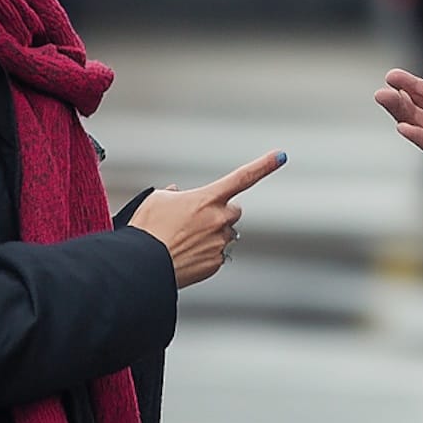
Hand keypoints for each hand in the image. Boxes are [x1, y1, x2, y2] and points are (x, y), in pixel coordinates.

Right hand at [129, 151, 285, 288]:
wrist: (142, 266)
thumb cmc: (147, 232)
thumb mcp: (155, 200)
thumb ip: (172, 194)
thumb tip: (176, 195)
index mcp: (207, 199)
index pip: (243, 177)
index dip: (264, 165)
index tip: (280, 156)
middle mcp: (218, 220)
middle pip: (233, 211)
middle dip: (220, 213)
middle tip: (197, 220)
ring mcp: (219, 243)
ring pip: (225, 234)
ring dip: (211, 234)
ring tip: (183, 241)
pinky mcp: (215, 263)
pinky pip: (217, 254)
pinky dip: (205, 253)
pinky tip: (185, 254)